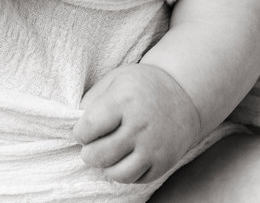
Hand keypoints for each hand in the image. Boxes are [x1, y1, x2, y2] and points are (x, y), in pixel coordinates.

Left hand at [73, 63, 202, 183]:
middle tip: (92, 145)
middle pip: (99, 155)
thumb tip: (74, 124)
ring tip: (108, 154)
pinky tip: (126, 156)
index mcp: (125, 101)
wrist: (184, 93)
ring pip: (117, 174)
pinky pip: (136, 179)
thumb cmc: (142, 85)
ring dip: (106, 166)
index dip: (79, 133)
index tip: (84, 130)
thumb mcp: (115, 79)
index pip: (87, 129)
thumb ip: (92, 100)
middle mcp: (140, 125)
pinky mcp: (164, 162)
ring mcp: (154, 146)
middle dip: (89, 153)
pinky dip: (125, 172)